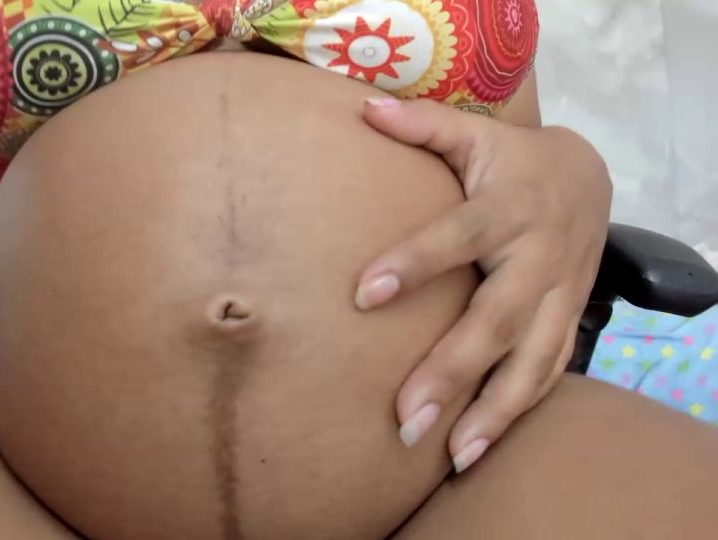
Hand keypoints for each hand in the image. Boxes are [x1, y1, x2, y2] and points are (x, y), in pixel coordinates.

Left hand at [356, 98, 611, 472]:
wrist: (589, 178)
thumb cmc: (513, 161)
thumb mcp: (476, 135)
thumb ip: (423, 125)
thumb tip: (364, 107)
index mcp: (509, 206)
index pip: (458, 237)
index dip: (415, 263)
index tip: (363, 295)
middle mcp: (539, 257)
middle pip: (498, 319)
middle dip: (453, 370)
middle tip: (405, 416)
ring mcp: (560, 295)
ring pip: (532, 360)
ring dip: (492, 411)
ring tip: (451, 454)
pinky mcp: (568, 321)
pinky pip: (547, 373)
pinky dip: (516, 413)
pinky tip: (477, 448)